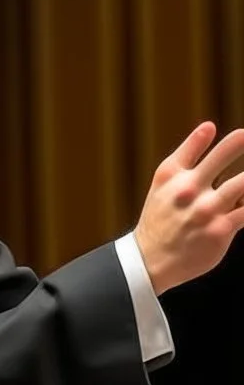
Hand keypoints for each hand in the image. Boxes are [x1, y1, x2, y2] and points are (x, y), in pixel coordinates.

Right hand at [134, 122, 243, 293]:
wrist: (150, 260)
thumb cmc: (161, 216)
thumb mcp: (164, 181)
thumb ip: (188, 153)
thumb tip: (210, 125)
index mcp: (171, 173)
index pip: (197, 143)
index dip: (216, 136)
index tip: (241, 133)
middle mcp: (187, 188)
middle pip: (223, 157)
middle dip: (240, 143)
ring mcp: (205, 210)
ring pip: (242, 184)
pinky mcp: (220, 230)